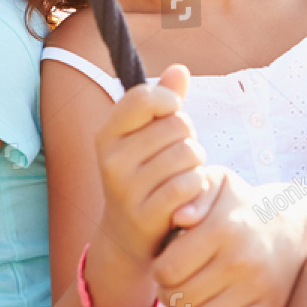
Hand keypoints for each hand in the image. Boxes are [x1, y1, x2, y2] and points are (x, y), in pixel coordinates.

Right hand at [93, 64, 210, 268]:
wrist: (127, 236)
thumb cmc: (145, 175)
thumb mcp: (146, 137)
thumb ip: (164, 101)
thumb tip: (180, 69)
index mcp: (108, 134)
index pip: (143, 96)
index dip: (169, 100)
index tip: (173, 112)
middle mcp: (112, 160)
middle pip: (177, 124)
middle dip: (189, 137)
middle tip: (179, 155)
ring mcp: (126, 189)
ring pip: (188, 153)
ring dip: (197, 163)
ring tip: (185, 173)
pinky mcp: (145, 215)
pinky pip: (189, 184)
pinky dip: (198, 186)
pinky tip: (190, 192)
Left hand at [151, 168, 306, 306]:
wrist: (294, 224)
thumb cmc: (243, 204)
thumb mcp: (219, 182)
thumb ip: (193, 191)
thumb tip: (179, 217)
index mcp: (222, 230)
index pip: (168, 270)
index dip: (158, 272)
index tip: (165, 266)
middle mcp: (240, 261)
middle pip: (180, 299)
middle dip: (169, 295)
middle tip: (174, 287)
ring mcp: (257, 288)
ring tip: (189, 302)